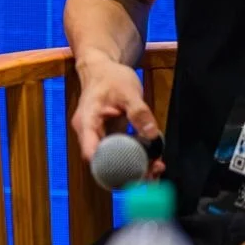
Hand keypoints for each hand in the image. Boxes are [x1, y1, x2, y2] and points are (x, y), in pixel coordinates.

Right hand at [71, 54, 162, 169]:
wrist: (102, 69)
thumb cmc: (110, 77)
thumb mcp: (127, 91)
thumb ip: (139, 112)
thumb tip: (152, 135)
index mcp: (86, 122)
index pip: (91, 151)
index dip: (107, 166)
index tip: (129, 175)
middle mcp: (89, 134)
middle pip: (104, 161)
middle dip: (127, 172)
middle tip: (152, 173)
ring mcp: (99, 137)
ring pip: (113, 161)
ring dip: (134, 168)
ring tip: (157, 168)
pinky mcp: (109, 137)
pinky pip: (120, 153)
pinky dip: (135, 159)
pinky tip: (152, 161)